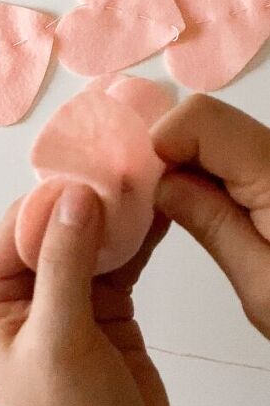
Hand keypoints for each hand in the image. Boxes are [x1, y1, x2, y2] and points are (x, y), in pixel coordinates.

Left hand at [0, 185, 186, 405]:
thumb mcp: (57, 343)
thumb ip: (64, 266)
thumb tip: (73, 196)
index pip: (17, 227)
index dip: (54, 198)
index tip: (94, 173)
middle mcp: (21, 287)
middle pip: (54, 224)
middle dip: (88, 200)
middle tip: (126, 171)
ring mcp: (65, 292)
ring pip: (88, 235)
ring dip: (116, 213)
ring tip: (145, 183)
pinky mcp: (103, 301)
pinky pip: (118, 256)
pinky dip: (136, 236)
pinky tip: (156, 212)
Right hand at [152, 94, 269, 338]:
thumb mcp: (263, 287)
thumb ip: (210, 224)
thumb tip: (160, 182)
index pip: (201, 118)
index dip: (162, 142)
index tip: (146, 190)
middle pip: (207, 120)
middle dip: (170, 152)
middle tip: (155, 205)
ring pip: (219, 133)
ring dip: (190, 163)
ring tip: (184, 213)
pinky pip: (237, 151)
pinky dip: (212, 171)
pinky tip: (210, 209)